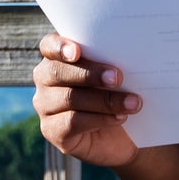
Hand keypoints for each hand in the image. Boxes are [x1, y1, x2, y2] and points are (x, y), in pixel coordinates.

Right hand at [34, 34, 143, 167]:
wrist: (122, 134)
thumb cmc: (118, 93)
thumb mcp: (116, 74)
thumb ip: (112, 61)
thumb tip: (130, 53)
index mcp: (57, 57)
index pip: (49, 45)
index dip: (60, 47)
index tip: (77, 51)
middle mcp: (45, 79)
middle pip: (58, 72)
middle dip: (91, 74)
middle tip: (118, 77)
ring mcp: (45, 106)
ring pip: (70, 98)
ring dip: (105, 100)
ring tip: (133, 102)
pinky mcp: (52, 130)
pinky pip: (72, 122)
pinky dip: (100, 119)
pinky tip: (120, 117)